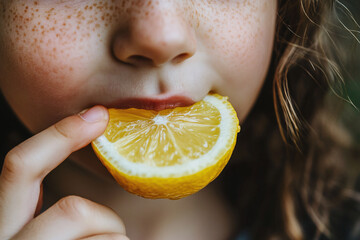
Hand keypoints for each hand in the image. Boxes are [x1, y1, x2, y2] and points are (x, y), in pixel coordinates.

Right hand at [0, 106, 127, 239]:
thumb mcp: (50, 233)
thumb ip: (59, 210)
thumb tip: (96, 145)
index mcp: (6, 223)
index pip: (20, 166)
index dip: (58, 136)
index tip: (99, 114)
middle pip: (71, 209)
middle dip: (105, 218)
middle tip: (114, 233)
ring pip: (103, 235)